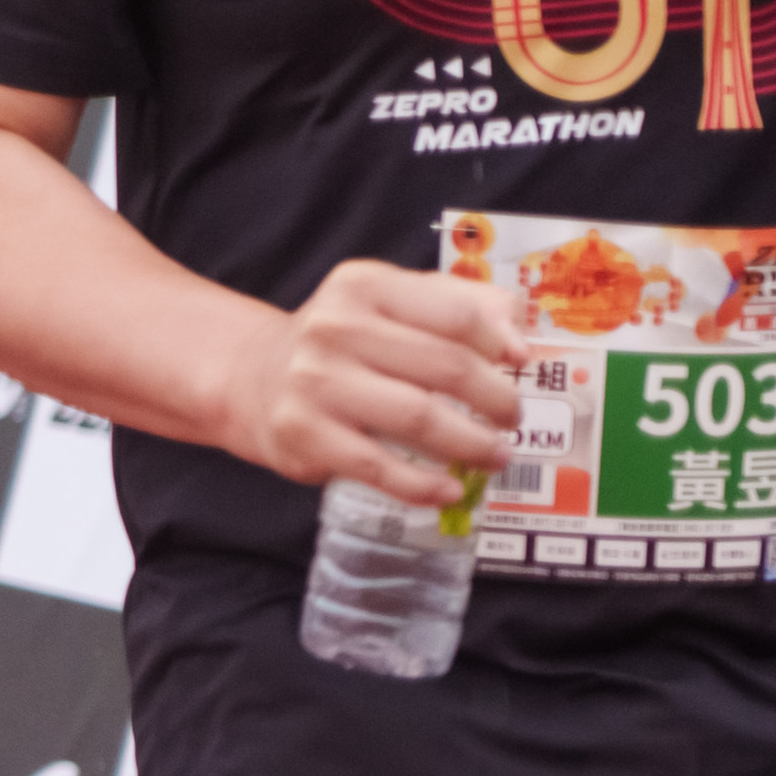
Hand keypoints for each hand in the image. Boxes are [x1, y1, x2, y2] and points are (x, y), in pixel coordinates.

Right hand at [226, 260, 521, 510]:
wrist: (253, 377)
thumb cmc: (342, 343)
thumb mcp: (390, 303)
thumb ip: (457, 304)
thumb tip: (518, 336)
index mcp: (364, 286)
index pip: (455, 314)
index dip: (501, 344)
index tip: (523, 365)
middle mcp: (335, 327)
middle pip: (446, 367)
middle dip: (497, 400)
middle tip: (512, 419)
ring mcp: (315, 382)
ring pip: (420, 419)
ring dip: (473, 444)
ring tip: (496, 455)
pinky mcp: (303, 433)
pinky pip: (380, 467)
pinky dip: (425, 484)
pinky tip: (450, 489)